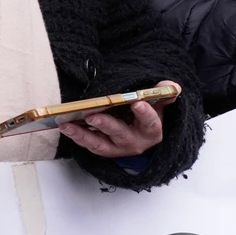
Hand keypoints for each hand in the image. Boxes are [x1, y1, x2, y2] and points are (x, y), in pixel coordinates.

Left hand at [59, 82, 174, 157]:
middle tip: (92, 116)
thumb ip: (161, 94)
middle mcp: (135, 142)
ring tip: (67, 125)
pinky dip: (77, 137)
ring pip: (100, 144)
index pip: (151, 123)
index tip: (137, 103)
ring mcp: (117, 148)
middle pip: (121, 135)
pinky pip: (89, 145)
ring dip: (83, 135)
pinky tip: (65, 127)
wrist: (140, 133)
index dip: (146, 114)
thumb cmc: (146, 115)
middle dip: (106, 125)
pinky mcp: (103, 148)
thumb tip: (170, 86)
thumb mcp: (157, 104)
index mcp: (151, 130)